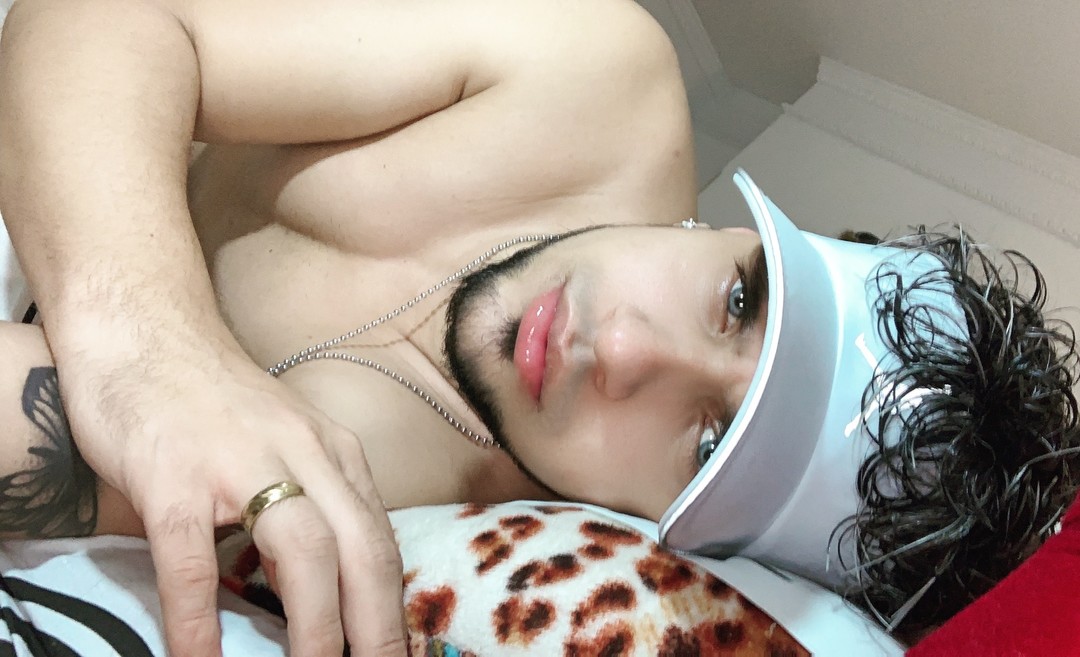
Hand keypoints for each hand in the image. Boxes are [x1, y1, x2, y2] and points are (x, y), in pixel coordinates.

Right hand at [57, 331, 406, 656]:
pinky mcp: (173, 476)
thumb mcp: (289, 443)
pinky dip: (199, 620)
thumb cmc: (217, 402)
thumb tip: (335, 584)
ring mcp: (237, 462)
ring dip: (316, 629)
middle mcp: (302, 454)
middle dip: (377, 625)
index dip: (393, 604)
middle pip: (359, 549)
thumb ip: (315, 500)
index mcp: (334, 453)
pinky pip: (193, 559)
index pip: (379, 539)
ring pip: (302, 553)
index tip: (396, 650)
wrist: (146, 334)